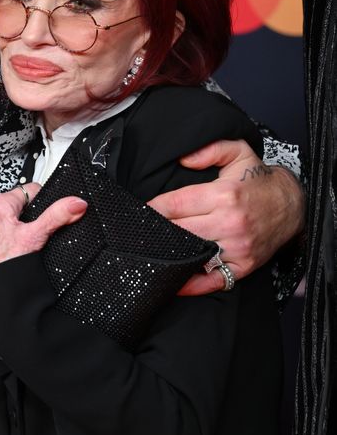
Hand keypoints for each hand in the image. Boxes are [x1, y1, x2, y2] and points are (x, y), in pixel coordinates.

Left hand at [0, 183, 86, 278]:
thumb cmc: (5, 265)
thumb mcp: (37, 236)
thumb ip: (58, 216)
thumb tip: (76, 203)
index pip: (30, 190)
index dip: (44, 202)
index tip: (47, 214)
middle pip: (19, 205)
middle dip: (30, 217)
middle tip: (34, 234)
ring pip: (7, 218)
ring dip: (17, 227)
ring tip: (22, 244)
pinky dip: (5, 237)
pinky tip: (10, 250)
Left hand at [148, 139, 304, 296]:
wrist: (293, 205)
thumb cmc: (259, 180)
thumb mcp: (238, 152)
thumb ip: (209, 149)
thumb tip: (183, 159)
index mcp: (223, 195)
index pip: (177, 204)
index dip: (154, 208)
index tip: (141, 211)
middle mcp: (230, 223)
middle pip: (180, 230)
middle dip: (159, 229)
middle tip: (143, 230)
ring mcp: (238, 247)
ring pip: (194, 255)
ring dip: (172, 254)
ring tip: (153, 252)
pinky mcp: (245, 266)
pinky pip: (214, 280)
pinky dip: (193, 285)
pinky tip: (176, 282)